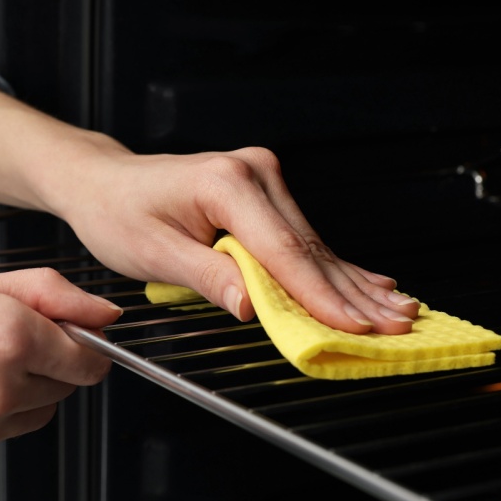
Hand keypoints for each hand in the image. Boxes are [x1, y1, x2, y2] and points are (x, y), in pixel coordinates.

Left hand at [0, 80, 416, 333]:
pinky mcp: (264, 195)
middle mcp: (254, 174)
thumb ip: (208, 276)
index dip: (321, 296)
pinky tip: (370, 285)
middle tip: (396, 326)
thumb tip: (250, 305)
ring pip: (315, 246)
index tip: (354, 325)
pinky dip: (335, 269)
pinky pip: (303, 240)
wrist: (102, 183)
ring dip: (355, 284)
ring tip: (399, 312)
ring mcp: (263, 181)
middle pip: (311, 248)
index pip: (285, 251)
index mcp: (226, 184)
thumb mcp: (153, 252)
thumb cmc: (117, 212)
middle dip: (354, 294)